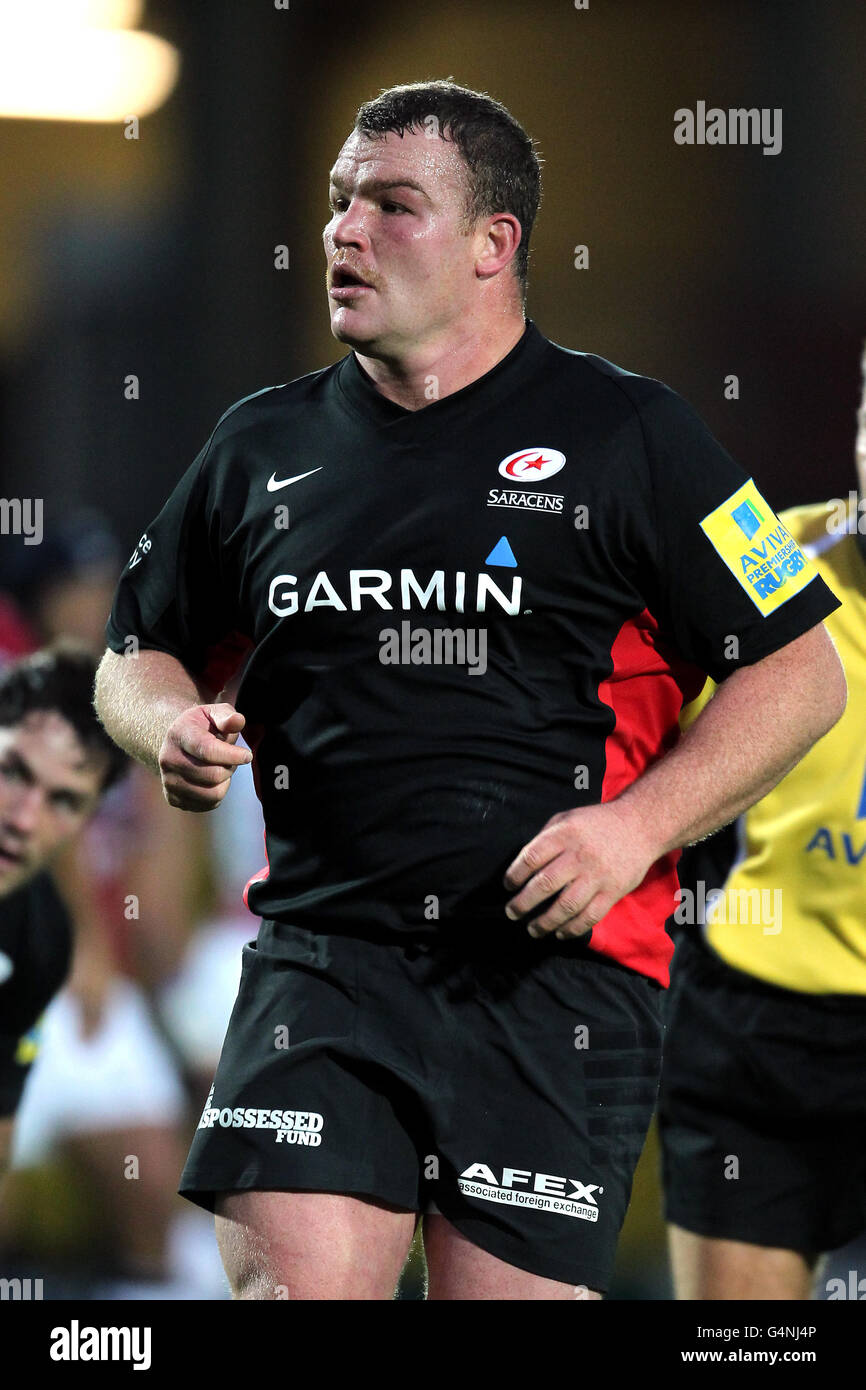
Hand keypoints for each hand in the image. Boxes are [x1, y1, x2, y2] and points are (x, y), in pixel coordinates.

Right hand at [158, 703, 251, 811]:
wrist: (177, 744)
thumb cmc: (202, 727)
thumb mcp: (214, 713)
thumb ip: (227, 716)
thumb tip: (238, 721)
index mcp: (179, 734)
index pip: (207, 750)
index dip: (231, 755)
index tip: (248, 755)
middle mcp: (169, 759)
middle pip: (213, 775)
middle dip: (230, 767)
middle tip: (230, 758)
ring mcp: (169, 781)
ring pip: (212, 794)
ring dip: (225, 782)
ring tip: (221, 767)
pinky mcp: (173, 799)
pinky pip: (208, 804)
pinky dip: (218, 793)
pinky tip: (212, 780)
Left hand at [502, 801, 656, 938]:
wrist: (640, 826)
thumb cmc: (597, 823)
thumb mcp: (567, 818)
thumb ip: (546, 838)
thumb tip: (522, 865)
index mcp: (564, 834)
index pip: (531, 858)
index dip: (515, 874)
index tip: (508, 885)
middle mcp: (580, 856)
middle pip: (544, 884)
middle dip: (523, 903)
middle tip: (512, 913)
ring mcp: (597, 876)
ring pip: (565, 906)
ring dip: (545, 922)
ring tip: (533, 929)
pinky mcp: (613, 892)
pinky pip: (589, 917)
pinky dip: (572, 929)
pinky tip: (560, 933)